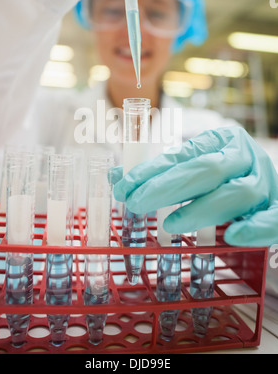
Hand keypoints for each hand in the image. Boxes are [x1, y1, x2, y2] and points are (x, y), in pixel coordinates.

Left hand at [113, 126, 277, 246]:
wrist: (266, 181)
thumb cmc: (223, 174)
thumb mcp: (194, 165)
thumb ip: (162, 172)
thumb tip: (117, 179)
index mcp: (221, 141)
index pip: (183, 155)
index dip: (151, 171)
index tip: (123, 186)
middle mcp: (244, 158)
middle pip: (208, 169)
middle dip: (168, 187)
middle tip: (136, 203)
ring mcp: (264, 183)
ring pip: (239, 193)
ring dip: (202, 210)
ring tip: (169, 225)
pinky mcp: (277, 207)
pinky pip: (274, 218)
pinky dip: (256, 228)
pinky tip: (232, 237)